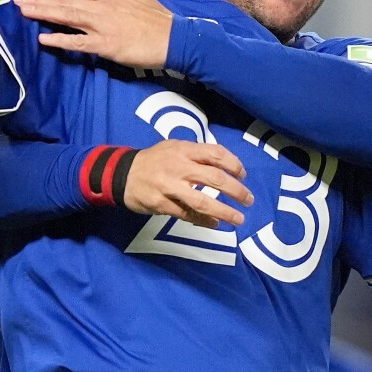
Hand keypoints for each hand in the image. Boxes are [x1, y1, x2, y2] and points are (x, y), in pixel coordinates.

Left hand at [14, 0, 174, 68]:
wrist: (175, 36)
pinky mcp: (107, 44)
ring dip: (43, 13)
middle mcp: (103, 4)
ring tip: (23, 12)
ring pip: (67, 15)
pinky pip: (79, 42)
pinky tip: (44, 39)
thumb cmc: (157, 17)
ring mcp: (103, 24)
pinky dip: (60, 40)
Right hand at [124, 139, 251, 228]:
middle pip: (214, 178)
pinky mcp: (161, 204)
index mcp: (183, 150)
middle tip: (248, 199)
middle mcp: (178, 167)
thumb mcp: (174, 147)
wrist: (122, 174)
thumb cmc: (154, 160)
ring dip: (224, 211)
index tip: (243, 175)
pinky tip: (215, 224)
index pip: (215, 154)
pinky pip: (187, 215)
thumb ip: (196, 154)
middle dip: (236, 190)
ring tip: (239, 219)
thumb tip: (225, 164)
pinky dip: (204, 220)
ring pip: (202, 201)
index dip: (234, 164)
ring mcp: (169, 187)